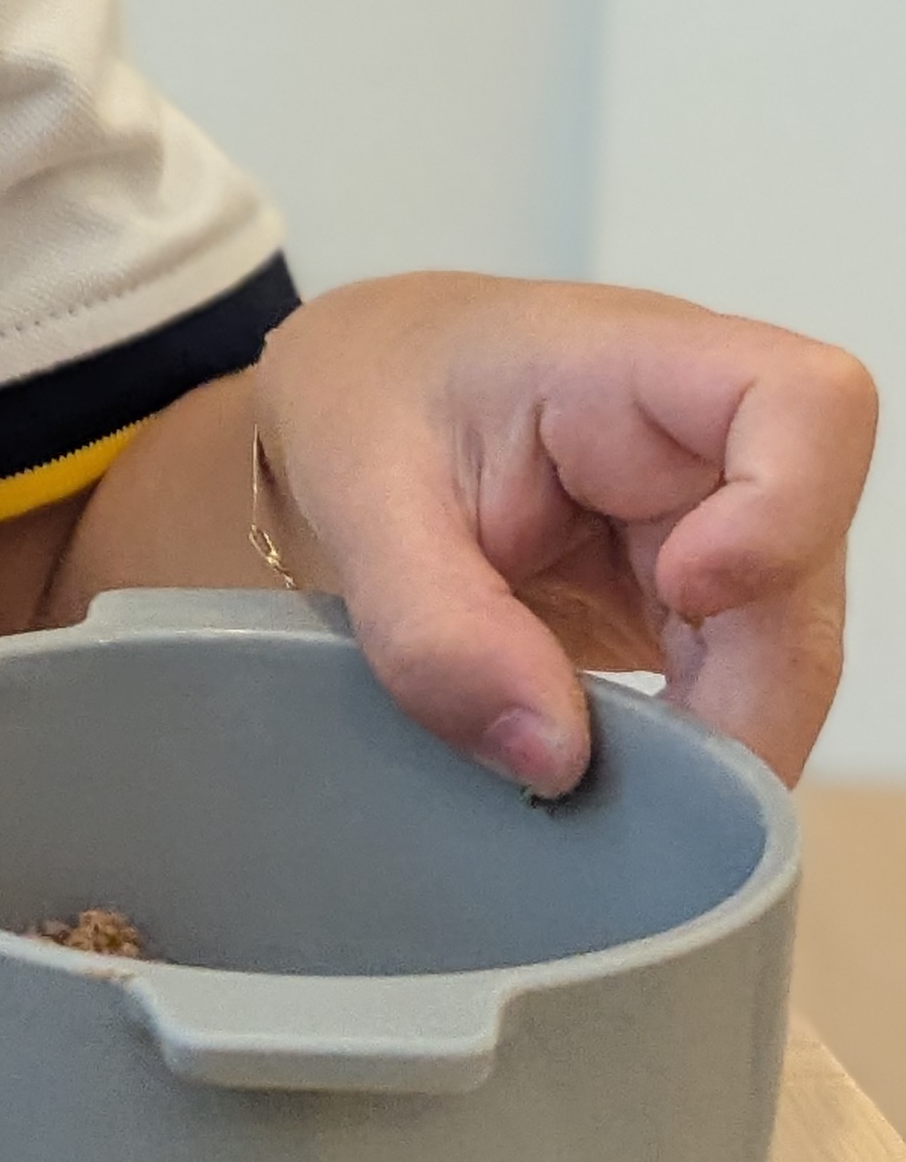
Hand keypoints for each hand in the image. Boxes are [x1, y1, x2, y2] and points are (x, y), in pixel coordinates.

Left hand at [256, 274, 877, 790]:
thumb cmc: (365, 397)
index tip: (684, 594)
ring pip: (782, 655)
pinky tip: (607, 782)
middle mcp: (702, 440)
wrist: (357, 400)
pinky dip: (682, 753)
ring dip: (712, 745)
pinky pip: (731, 690)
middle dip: (741, 702)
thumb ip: (433, 623)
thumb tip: (556, 758)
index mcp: (628, 364)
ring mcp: (711, 521)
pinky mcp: (693, 598)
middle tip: (631, 790)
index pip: (804, 403)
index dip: (786, 512)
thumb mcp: (356, 495)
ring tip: (602, 797)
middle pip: (803, 576)